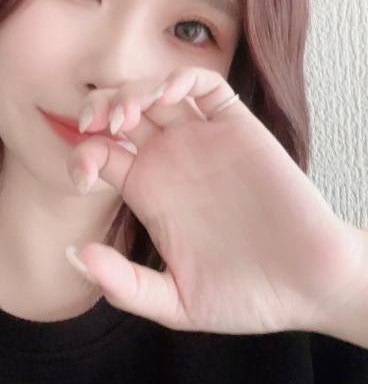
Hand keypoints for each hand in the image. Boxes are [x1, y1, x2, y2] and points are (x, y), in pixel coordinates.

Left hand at [65, 67, 363, 335]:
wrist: (307, 289)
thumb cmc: (244, 297)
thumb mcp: (175, 303)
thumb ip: (124, 285)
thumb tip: (75, 256)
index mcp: (149, 193)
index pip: (101, 153)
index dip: (81, 155)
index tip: (81, 178)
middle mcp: (171, 161)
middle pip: (120, 113)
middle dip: (97, 109)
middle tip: (91, 125)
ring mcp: (204, 142)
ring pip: (156, 92)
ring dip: (133, 90)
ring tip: (125, 116)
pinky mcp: (239, 130)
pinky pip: (207, 87)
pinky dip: (181, 80)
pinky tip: (167, 98)